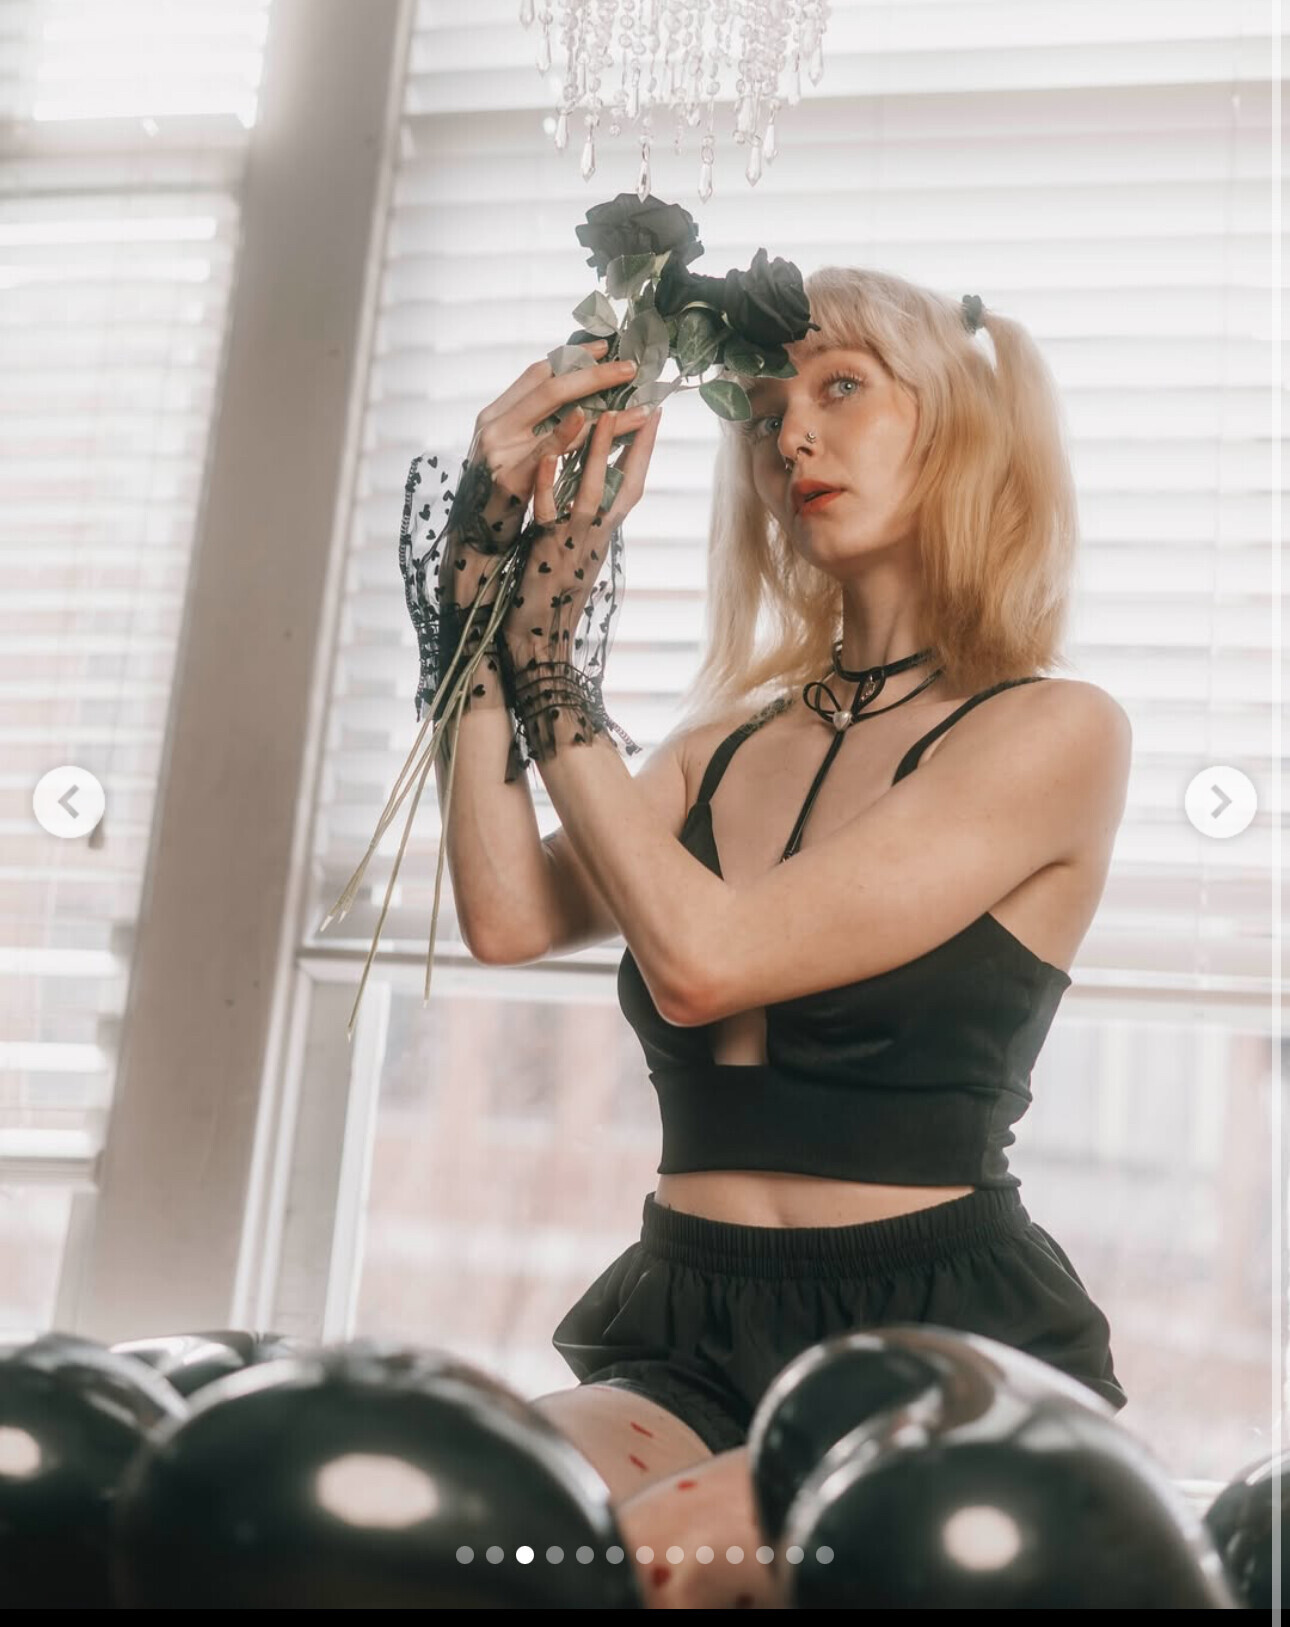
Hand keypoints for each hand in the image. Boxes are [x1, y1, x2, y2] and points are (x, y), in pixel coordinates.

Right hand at [439, 339, 641, 612]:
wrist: (474, 539)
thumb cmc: (499, 495)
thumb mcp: (511, 451)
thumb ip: (532, 425)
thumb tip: (573, 398)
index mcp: (495, 414)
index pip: (538, 372)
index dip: (573, 358)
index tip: (606, 347)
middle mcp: (493, 425)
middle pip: (548, 383)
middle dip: (593, 373)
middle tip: (630, 368)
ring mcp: (497, 450)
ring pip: (552, 412)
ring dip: (596, 403)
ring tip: (634, 403)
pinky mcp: (506, 478)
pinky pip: (542, 451)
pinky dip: (564, 433)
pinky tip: (588, 421)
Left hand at [501, 399, 662, 670]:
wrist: (540, 644)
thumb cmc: (554, 600)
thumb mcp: (577, 554)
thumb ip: (586, 524)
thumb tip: (596, 495)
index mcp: (604, 536)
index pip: (632, 488)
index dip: (644, 453)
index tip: (653, 416)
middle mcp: (595, 538)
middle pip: (624, 486)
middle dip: (634, 445)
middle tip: (642, 403)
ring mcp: (571, 544)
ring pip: (588, 493)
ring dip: (595, 454)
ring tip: (599, 413)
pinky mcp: (543, 553)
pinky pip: (545, 514)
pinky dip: (546, 485)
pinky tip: (544, 456)